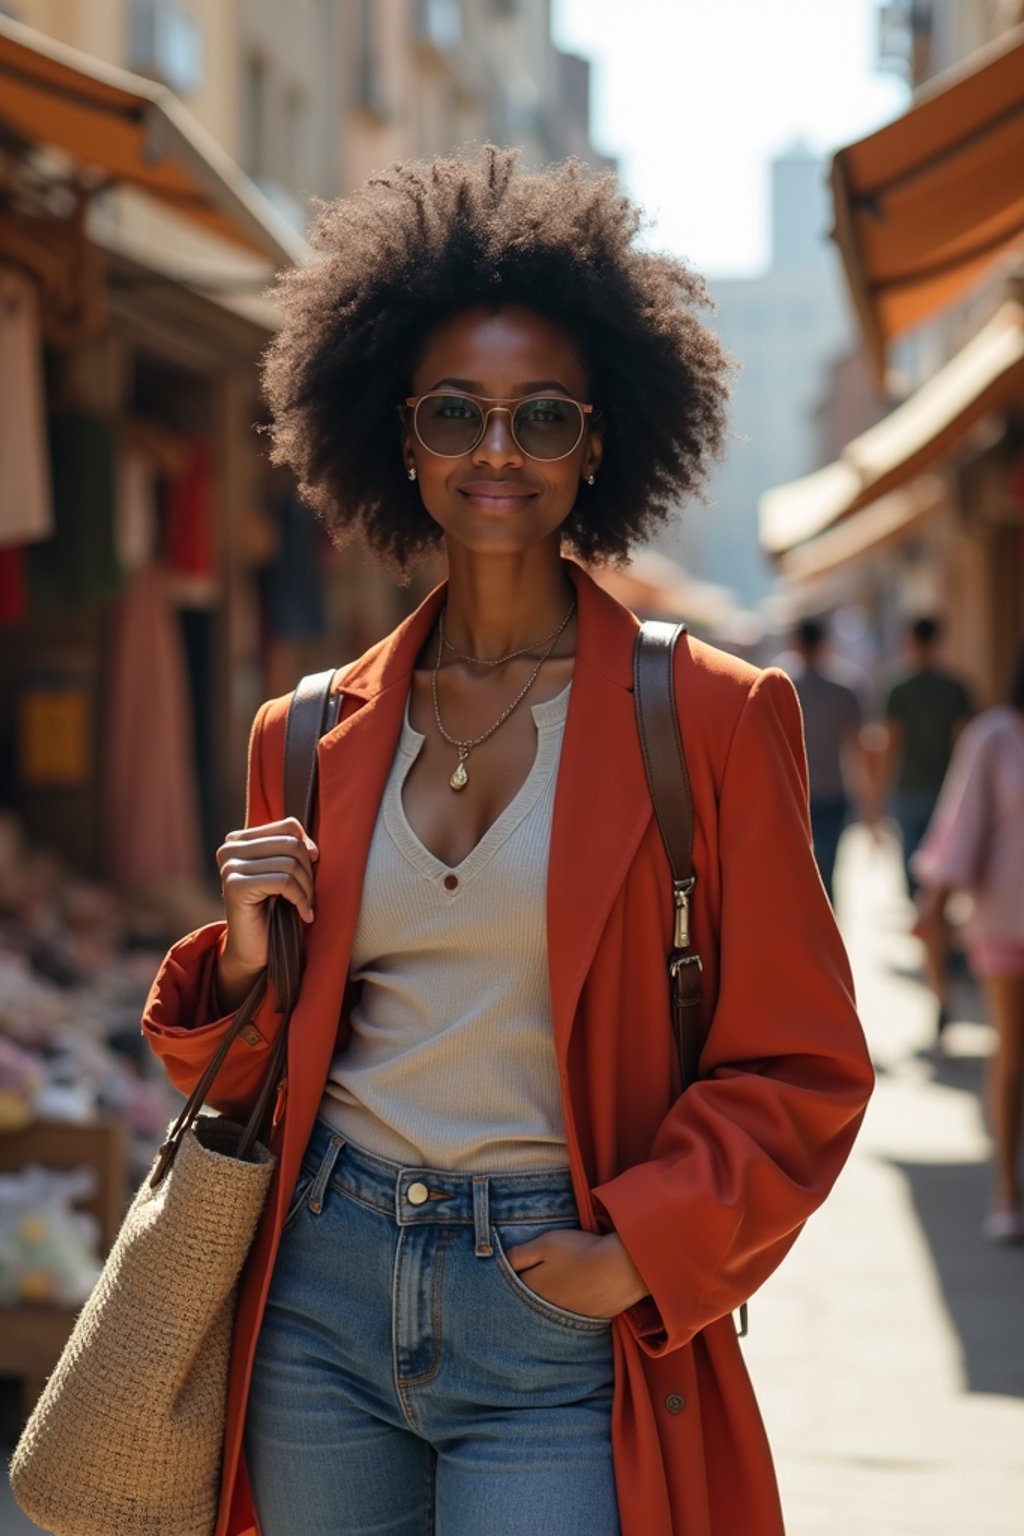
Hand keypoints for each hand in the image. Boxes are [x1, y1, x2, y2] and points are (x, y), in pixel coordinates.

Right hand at [214, 817, 318, 1009]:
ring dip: (306, 889)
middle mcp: (229, 848)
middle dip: (308, 871)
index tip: (313, 868)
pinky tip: (304, 915)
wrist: (253, 950)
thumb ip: (291, 849)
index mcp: (239, 839)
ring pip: (290, 864)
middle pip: (291, 843)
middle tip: (309, 894)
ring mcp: (229, 866)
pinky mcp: (235, 885)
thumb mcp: (282, 871)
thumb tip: (310, 844)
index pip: (288, 825)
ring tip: (305, 905)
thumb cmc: (273, 909)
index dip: (307, 846)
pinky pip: (284, 882)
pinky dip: (301, 900)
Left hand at [504, 1229, 648, 1318]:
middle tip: (532, 1279)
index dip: (514, 1273)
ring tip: (557, 1284)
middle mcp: (546, 1308)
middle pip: (531, 1299)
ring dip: (550, 1298)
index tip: (516, 1268)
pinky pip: (572, 1312)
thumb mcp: (545, 1244)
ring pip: (551, 1307)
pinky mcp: (588, 1318)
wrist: (620, 1269)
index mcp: (533, 1288)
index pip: (513, 1283)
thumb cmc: (579, 1252)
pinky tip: (577, 1292)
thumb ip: (520, 1254)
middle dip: (530, 1289)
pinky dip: (572, 1303)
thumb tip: (502, 1262)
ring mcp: (568, 1315)